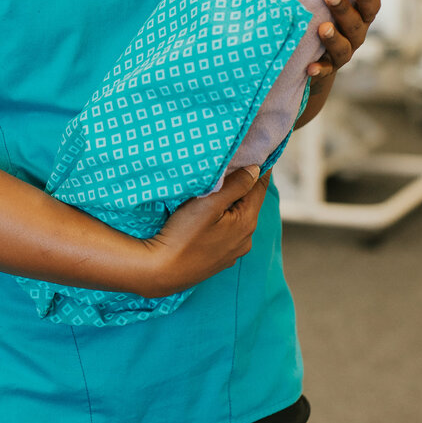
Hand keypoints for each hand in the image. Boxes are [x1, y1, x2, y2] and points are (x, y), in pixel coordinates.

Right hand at [137, 165, 268, 297]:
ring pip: (238, 218)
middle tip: (236, 162)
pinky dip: (225, 218)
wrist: (161, 272)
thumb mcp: (210, 204)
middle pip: (250, 203)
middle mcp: (245, 239)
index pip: (260, 188)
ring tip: (222, 186)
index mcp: (246, 222)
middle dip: (245, 184)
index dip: (260, 168)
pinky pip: (228, 232)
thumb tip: (256, 169)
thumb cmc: (183, 235)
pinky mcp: (219, 259)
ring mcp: (232, 252)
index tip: (258, 150)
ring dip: (233, 202)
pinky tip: (212, 214)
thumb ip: (236, 185)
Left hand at [306, 0, 416, 82]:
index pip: (370, 6)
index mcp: (362, 14)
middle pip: (355, 25)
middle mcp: (355, 34)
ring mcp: (341, 52)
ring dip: (333, 38)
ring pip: (342, 48)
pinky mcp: (325, 67)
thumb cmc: (342, 8)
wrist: (320, 47)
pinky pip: (324, 71)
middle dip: (344, 10)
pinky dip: (319, 69)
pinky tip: (310, 66)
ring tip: (322, 28)